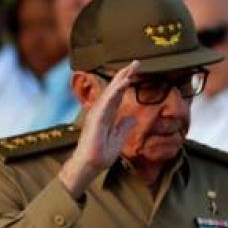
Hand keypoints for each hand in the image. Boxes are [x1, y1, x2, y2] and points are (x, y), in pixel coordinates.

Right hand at [59, 61, 140, 197]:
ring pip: (111, 92)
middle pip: (114, 89)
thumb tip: (133, 117)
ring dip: (121, 79)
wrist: (91, 164)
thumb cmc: (102, 153)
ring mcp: (98, 113)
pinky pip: (108, 101)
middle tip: (136, 62)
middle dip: (125, 75)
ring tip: (131, 68)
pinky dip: (116, 91)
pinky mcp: (97, 118)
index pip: (118, 94)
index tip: (135, 72)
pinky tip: (124, 82)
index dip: (126, 82)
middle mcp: (102, 111)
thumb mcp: (119, 138)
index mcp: (107, 114)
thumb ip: (125, 126)